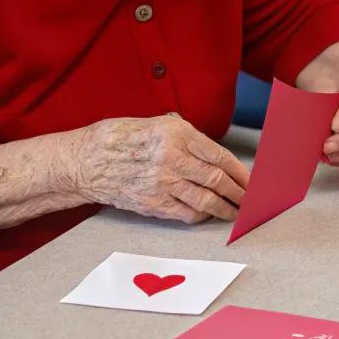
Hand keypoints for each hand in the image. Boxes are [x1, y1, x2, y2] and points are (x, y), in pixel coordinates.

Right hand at [73, 116, 249, 223]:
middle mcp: (172, 158)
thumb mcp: (156, 123)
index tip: (253, 180)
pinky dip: (202, 215)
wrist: (86, 160)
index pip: (219, 155)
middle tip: (252, 199)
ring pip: (205, 200)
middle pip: (216, 180)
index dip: (241, 171)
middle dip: (239, 192)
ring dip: (226, 208)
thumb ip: (185, 135)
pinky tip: (210, 214)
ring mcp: (162, 183)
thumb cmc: (120, 137)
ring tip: (237, 212)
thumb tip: (212, 151)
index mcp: (176, 133)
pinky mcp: (152, 203)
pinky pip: (186, 213)